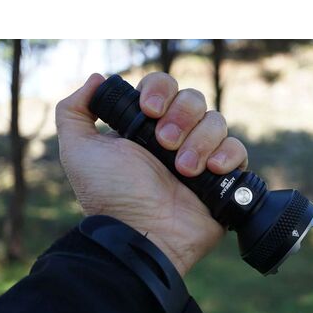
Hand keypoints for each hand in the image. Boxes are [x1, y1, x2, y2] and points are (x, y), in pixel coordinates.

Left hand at [56, 72, 247, 275]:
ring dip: (199, 142)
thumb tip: (97, 79)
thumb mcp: (79, 151)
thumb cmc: (111, 196)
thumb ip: (74, 110)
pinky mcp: (223, 176)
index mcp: (146, 127)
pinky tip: (211, 170)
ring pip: (216, 121)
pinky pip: (238, 149)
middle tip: (164, 144)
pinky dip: (227, 155)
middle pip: (194, 99)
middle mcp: (176, 137)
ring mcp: (201, 155)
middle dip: (181, 117)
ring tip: (183, 170)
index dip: (160, 90)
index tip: (149, 110)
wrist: (142, 234)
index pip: (164, 86)